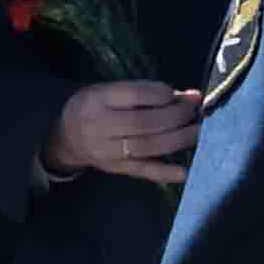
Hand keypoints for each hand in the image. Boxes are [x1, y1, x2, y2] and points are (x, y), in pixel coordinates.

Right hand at [45, 81, 202, 186]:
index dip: (162, 94)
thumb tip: (191, 97)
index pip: (134, 94)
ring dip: (179, 139)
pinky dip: (166, 172)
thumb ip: (146, 92)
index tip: (180, 93)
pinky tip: (185, 171)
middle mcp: (100, 126)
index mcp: (98, 99)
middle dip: (176, 116)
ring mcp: (108, 151)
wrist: (65, 137)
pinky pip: (143, 171)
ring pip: (148, 146)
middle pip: (144, 122)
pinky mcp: (116, 169)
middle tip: (195, 112)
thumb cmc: (95, 107)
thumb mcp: (110, 91)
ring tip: (198, 131)